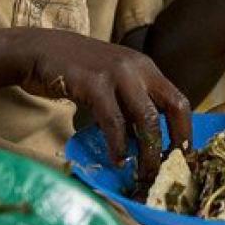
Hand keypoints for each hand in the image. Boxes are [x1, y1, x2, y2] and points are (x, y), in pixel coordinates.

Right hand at [18, 30, 191, 180]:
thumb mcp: (113, 80)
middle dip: (171, 145)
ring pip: (146, 119)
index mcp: (146, 68)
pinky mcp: (95, 83)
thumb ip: (130, 103)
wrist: (40, 49)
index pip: (179, 101)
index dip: (184, 132)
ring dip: (147, 152)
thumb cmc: (77, 71)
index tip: (181, 158)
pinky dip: (118, 145)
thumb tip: (147, 143)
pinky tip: (117, 159)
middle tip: (164, 172)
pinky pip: (114, 121)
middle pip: (172, 109)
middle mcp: (138, 68)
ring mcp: (117, 73)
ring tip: (142, 174)